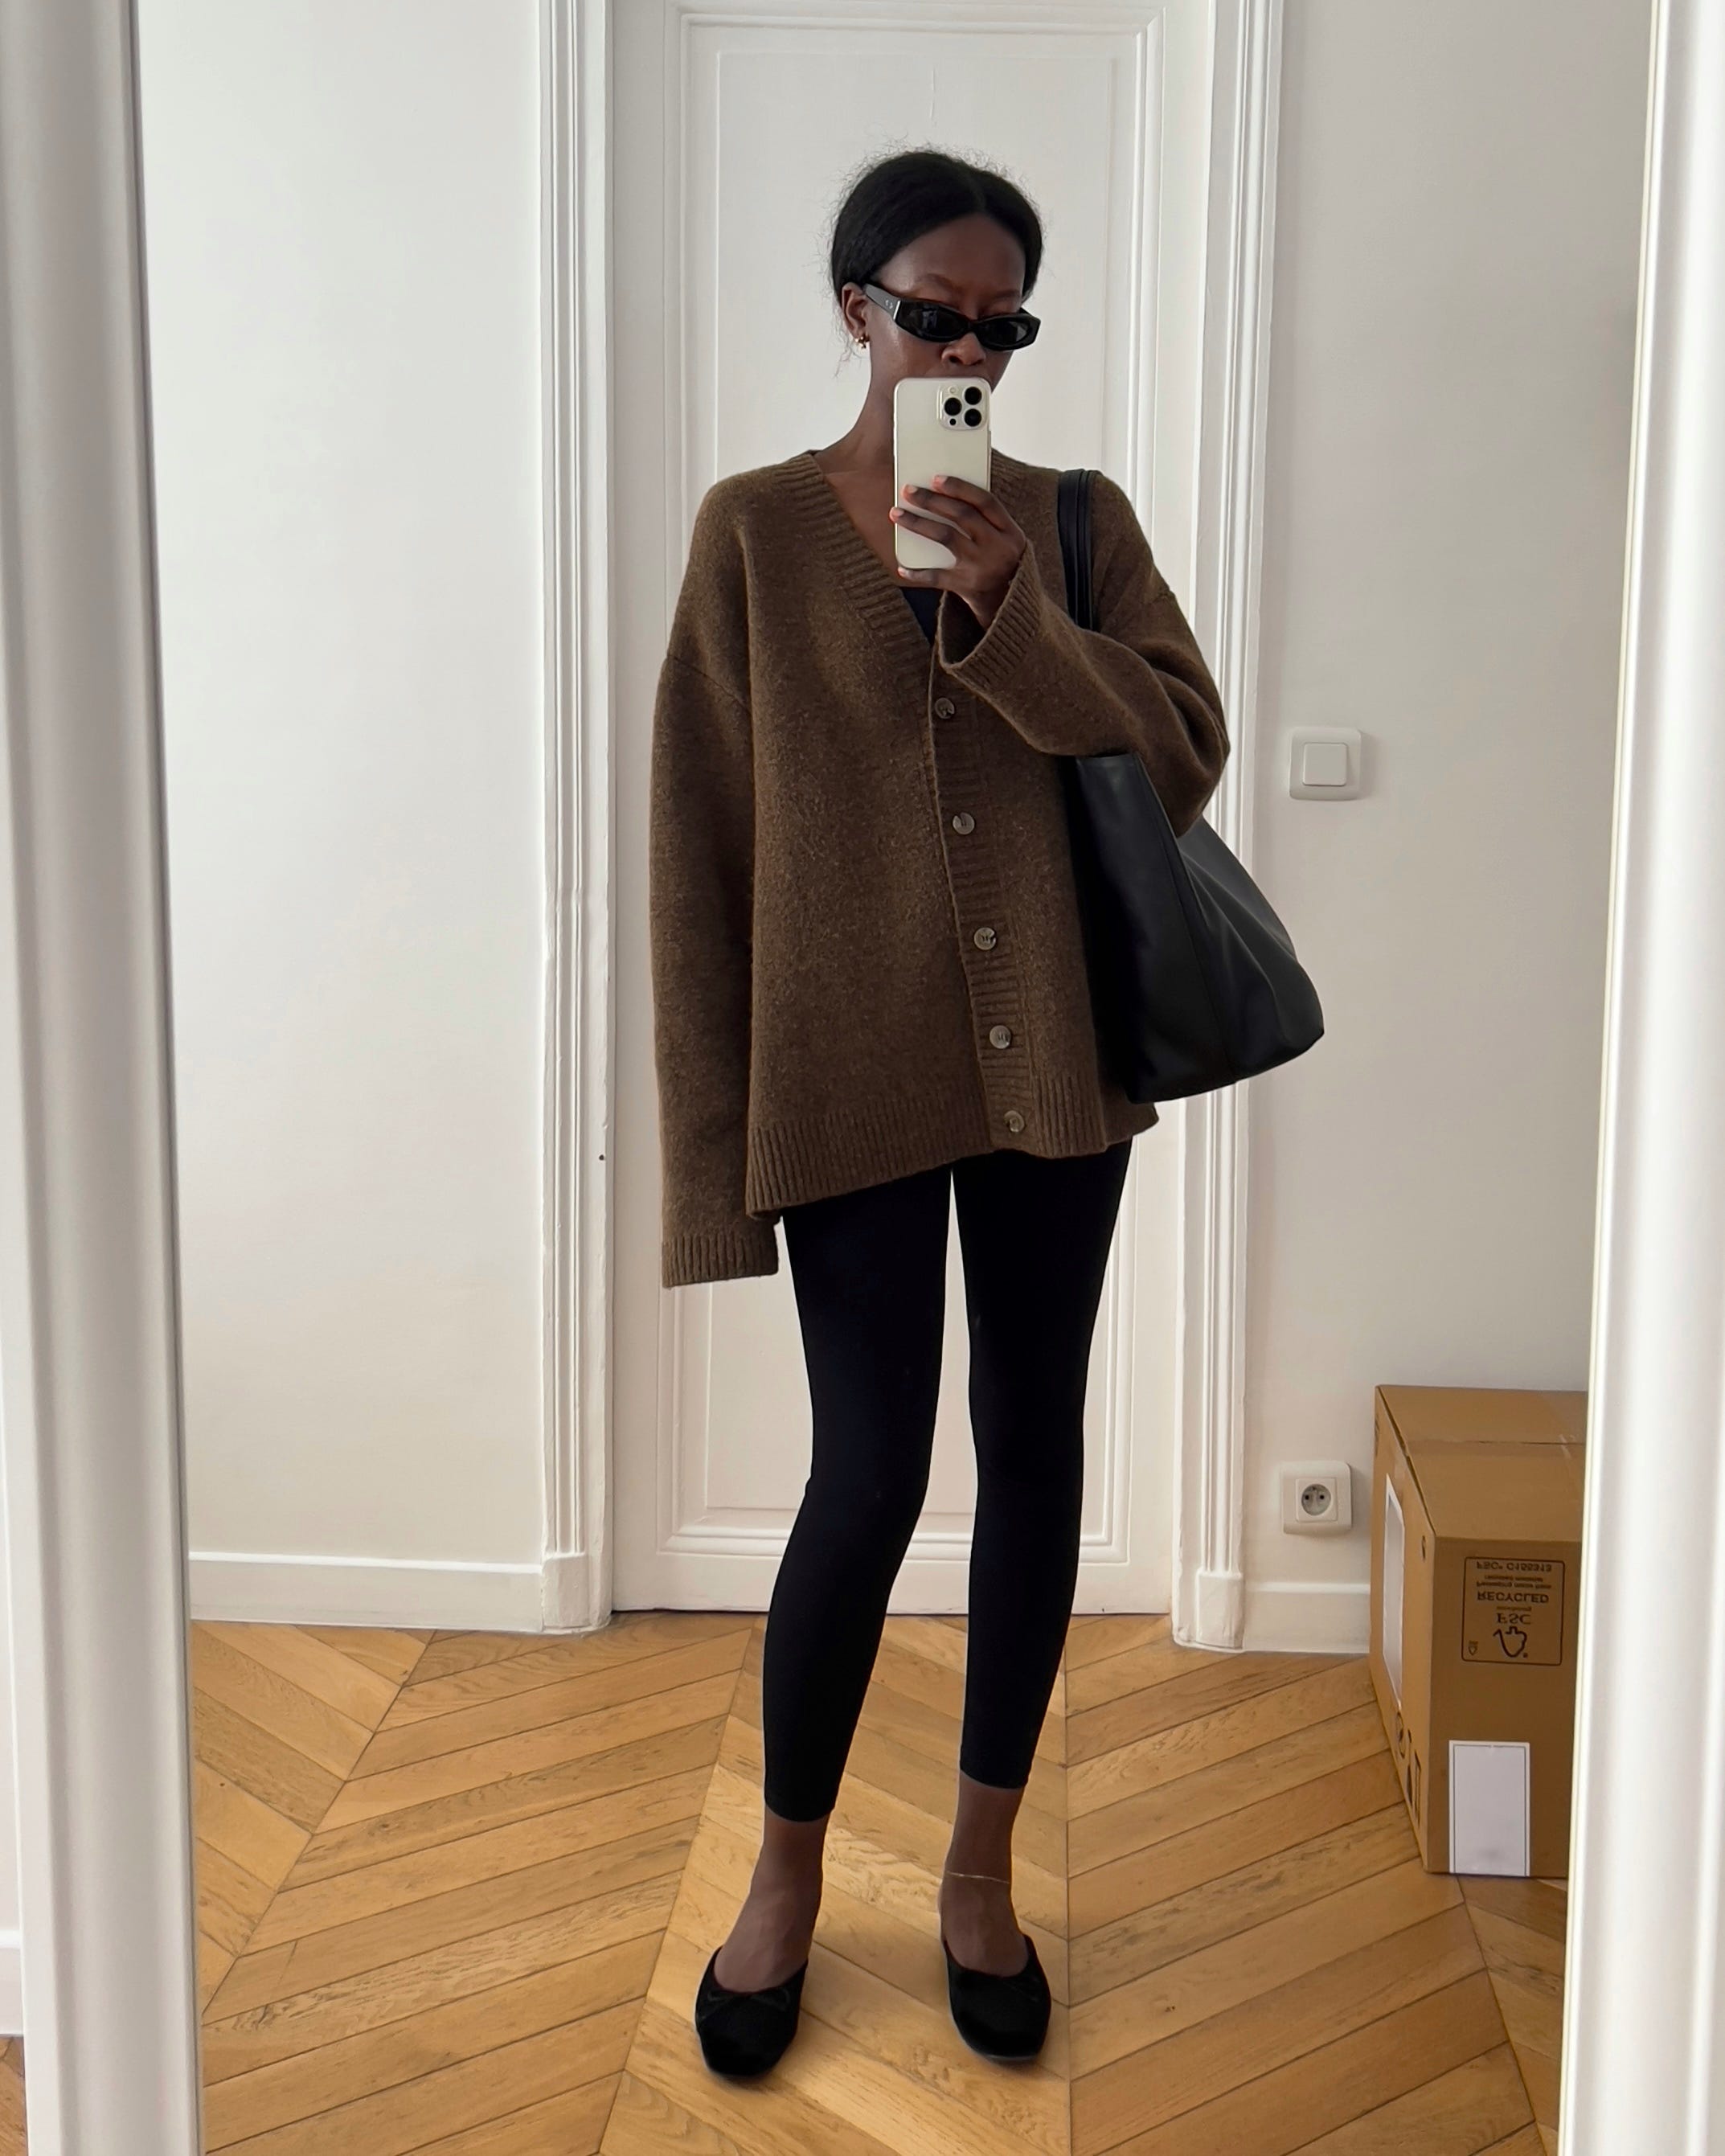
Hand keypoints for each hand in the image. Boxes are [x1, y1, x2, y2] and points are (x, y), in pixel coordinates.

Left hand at [890, 473, 1026, 629]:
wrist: (1011, 604)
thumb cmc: (1001, 561)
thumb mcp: (1005, 539)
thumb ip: (984, 519)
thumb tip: (942, 494)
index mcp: (1010, 531)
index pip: (985, 501)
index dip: (960, 488)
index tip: (936, 478)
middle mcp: (997, 547)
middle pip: (962, 516)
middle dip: (932, 500)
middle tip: (908, 491)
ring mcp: (982, 567)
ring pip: (946, 537)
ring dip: (918, 523)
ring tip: (896, 514)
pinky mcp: (967, 587)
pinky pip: (937, 577)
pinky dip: (918, 573)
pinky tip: (901, 567)